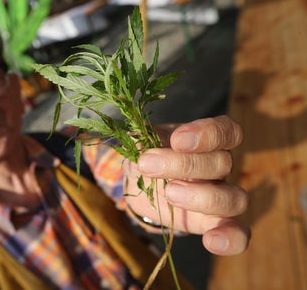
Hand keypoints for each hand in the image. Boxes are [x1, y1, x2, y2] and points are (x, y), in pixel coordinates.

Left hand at [125, 115, 249, 255]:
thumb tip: (136, 141)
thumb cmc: (147, 155)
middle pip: (221, 163)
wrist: (142, 183)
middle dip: (184, 164)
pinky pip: (237, 232)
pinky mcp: (211, 223)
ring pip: (234, 198)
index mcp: (206, 141)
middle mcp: (219, 166)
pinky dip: (230, 240)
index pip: (225, 131)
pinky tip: (212, 242)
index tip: (177, 139)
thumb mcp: (141, 142)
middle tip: (147, 165)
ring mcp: (219, 195)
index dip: (207, 134)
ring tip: (169, 193)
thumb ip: (139, 139)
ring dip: (201, 197)